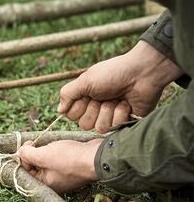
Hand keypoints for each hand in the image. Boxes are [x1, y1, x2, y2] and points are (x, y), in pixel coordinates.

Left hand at [18, 139, 101, 193]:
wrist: (97, 157)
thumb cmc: (70, 159)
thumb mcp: (44, 156)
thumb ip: (28, 155)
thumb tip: (20, 152)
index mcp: (45, 184)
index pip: (25, 172)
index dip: (23, 158)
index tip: (27, 146)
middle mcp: (53, 182)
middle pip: (35, 166)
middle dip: (34, 153)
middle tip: (36, 142)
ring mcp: (62, 174)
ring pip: (45, 160)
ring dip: (44, 150)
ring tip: (48, 143)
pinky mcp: (70, 166)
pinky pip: (56, 158)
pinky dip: (54, 150)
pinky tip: (58, 144)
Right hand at [58, 41, 183, 132]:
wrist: (142, 73)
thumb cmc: (113, 73)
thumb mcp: (85, 80)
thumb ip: (67, 94)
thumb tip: (59, 110)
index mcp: (85, 98)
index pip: (71, 115)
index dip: (78, 107)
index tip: (87, 95)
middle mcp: (95, 109)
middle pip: (83, 124)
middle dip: (94, 109)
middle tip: (104, 96)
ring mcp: (109, 116)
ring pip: (98, 128)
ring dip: (108, 111)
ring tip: (117, 99)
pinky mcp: (123, 122)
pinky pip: (114, 128)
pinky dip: (120, 113)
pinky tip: (126, 104)